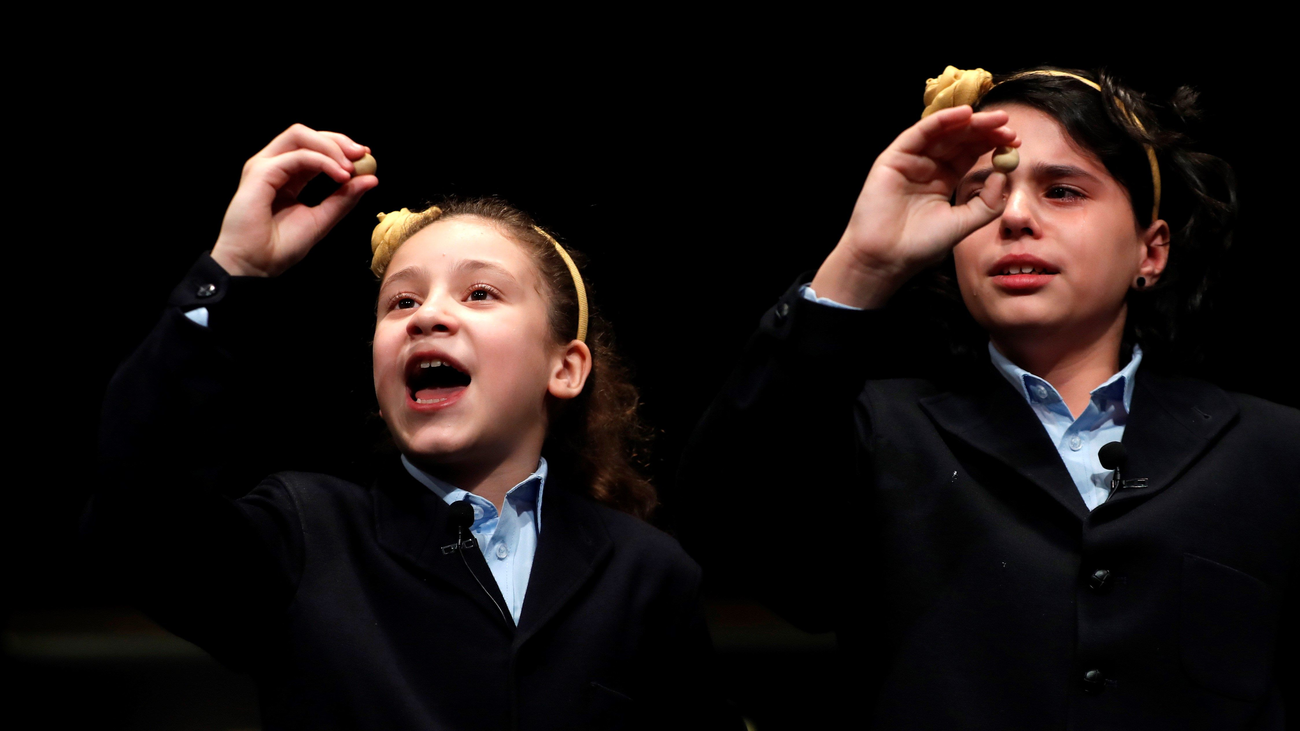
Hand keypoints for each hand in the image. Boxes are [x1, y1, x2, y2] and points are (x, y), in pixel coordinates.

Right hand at [211, 124, 377, 276]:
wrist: (255, 266)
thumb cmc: (280, 247)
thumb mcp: (322, 219)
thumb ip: (344, 198)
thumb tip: (371, 178)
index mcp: (287, 176)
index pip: (314, 148)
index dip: (340, 147)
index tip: (366, 156)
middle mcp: (274, 166)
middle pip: (306, 135)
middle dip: (338, 140)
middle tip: (363, 154)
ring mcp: (264, 167)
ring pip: (299, 136)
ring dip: (330, 147)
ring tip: (351, 168)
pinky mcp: (259, 173)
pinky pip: (297, 157)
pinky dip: (322, 162)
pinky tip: (340, 176)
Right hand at [811, 107, 1017, 307]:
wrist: (886, 258)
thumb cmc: (920, 245)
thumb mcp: (964, 224)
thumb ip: (986, 203)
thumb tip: (1002, 175)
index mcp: (943, 181)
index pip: (970, 154)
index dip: (992, 145)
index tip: (1015, 142)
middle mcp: (927, 167)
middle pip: (959, 139)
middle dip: (985, 130)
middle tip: (1008, 125)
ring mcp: (910, 161)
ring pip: (943, 133)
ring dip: (969, 122)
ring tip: (995, 120)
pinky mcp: (893, 158)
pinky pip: (919, 134)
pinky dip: (941, 121)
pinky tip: (963, 115)